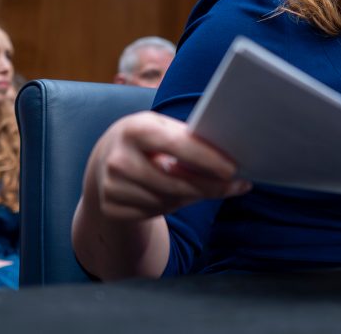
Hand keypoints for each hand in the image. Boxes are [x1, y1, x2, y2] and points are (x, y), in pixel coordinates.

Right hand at [88, 111, 251, 220]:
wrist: (104, 160)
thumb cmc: (146, 140)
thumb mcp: (161, 128)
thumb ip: (187, 138)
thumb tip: (227, 155)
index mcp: (134, 130)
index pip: (177, 145)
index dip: (207, 159)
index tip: (232, 169)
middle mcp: (118, 159)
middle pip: (176, 182)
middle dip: (211, 185)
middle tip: (236, 185)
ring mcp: (112, 186)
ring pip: (169, 200)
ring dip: (194, 195)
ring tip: (206, 186)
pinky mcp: (112, 208)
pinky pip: (156, 213)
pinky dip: (175, 205)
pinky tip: (179, 194)